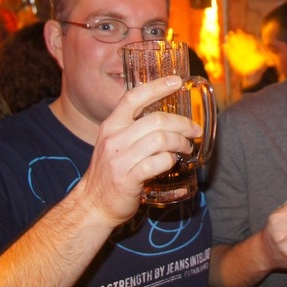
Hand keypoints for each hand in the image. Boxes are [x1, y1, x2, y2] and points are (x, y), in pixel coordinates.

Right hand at [78, 76, 203, 225]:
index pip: (133, 97)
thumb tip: (166, 118)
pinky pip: (158, 162)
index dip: (157, 86)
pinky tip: (173, 162)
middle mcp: (114, 138)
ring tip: (187, 147)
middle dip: (182, 123)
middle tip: (194, 130)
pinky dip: (171, 160)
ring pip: (161, 139)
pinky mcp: (128, 178)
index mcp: (111, 125)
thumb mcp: (114, 143)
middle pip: (157, 120)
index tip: (177, 81)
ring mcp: (120, 159)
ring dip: (181, 142)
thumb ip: (134, 129)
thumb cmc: (110, 172)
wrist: (93, 204)